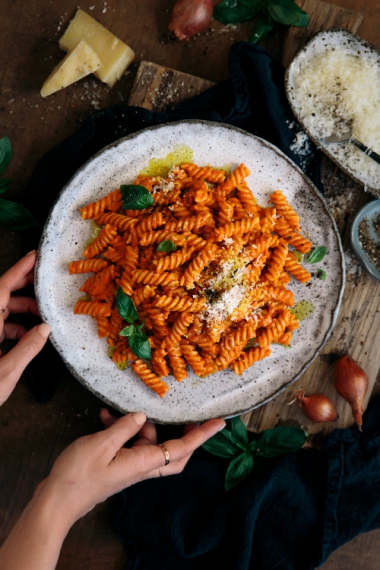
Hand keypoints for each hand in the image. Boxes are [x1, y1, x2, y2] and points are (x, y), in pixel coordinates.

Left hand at [0, 251, 49, 404]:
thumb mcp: (5, 372)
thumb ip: (27, 348)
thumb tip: (45, 329)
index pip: (2, 288)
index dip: (19, 269)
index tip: (34, 256)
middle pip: (4, 296)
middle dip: (27, 288)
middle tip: (47, 283)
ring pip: (4, 311)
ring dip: (25, 310)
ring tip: (45, 316)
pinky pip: (1, 326)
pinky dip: (17, 327)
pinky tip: (31, 336)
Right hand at [37, 411, 225, 527]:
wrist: (56, 501)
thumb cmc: (78, 476)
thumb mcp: (102, 445)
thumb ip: (124, 428)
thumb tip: (142, 416)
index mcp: (143, 463)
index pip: (181, 449)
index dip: (201, 435)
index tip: (219, 423)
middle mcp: (141, 466)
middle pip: (172, 451)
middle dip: (182, 434)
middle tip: (186, 415)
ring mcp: (128, 466)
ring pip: (146, 442)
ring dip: (136, 425)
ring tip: (116, 412)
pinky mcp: (115, 465)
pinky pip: (126, 443)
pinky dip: (120, 430)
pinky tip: (105, 417)